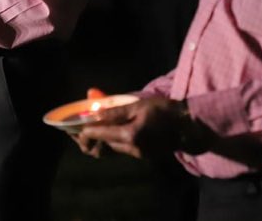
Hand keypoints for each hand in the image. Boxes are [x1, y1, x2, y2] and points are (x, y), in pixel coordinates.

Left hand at [80, 97, 206, 160]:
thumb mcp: (138, 105)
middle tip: (78, 130)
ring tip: (91, 129)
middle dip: (90, 138)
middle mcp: (132, 149)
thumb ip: (115, 111)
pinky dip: (114, 141)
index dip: (85, 131)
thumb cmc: (164, 110)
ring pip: (113, 148)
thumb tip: (94, 112)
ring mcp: (139, 154)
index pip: (101, 135)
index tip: (73, 127)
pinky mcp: (144, 155)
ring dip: (102, 140)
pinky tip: (110, 132)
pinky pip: (123, 149)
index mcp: (130, 135)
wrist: (189, 126)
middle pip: (104, 146)